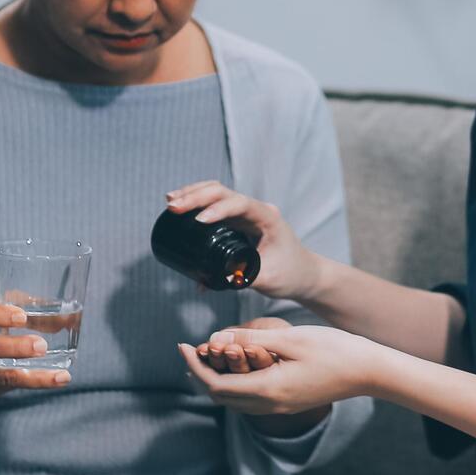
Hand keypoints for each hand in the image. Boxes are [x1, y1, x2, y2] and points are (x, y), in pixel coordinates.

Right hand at [0, 303, 71, 412]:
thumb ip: (19, 311)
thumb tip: (65, 319)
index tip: (21, 316)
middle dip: (13, 347)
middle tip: (41, 344)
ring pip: (2, 374)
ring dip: (33, 375)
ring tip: (59, 372)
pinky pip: (16, 384)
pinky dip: (40, 381)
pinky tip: (62, 378)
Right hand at [163, 182, 321, 301]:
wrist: (304, 274)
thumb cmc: (291, 275)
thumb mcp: (268, 278)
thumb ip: (240, 278)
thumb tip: (204, 281)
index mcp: (268, 218)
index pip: (241, 204)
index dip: (219, 209)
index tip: (199, 220)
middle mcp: (256, 210)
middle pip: (223, 192)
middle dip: (197, 196)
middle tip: (173, 206)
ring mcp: (246, 214)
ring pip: (217, 194)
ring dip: (194, 195)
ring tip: (171, 201)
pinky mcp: (238, 222)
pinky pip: (215, 205)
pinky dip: (197, 203)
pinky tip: (180, 205)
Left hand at [179, 323, 388, 417]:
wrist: (368, 371)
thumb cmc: (334, 350)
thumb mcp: (291, 339)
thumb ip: (252, 340)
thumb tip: (217, 339)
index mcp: (267, 389)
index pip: (215, 384)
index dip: (194, 366)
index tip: (182, 346)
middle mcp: (270, 405)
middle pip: (220, 397)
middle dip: (200, 374)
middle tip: (190, 350)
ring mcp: (280, 407)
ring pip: (234, 401)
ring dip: (215, 381)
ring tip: (207, 356)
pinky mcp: (288, 403)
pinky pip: (249, 400)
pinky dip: (233, 384)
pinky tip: (236, 365)